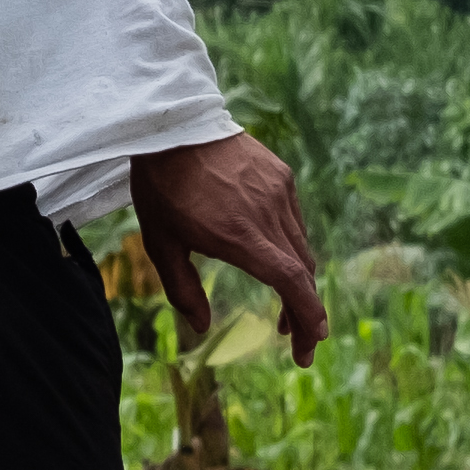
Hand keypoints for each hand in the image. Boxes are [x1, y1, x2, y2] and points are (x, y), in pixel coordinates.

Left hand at [132, 130, 325, 361]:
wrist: (173, 124)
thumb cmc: (161, 187)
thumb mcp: (159, 243)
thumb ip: (182, 289)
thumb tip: (202, 328)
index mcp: (239, 235)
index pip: (290, 281)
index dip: (307, 315)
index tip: (310, 345)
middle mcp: (267, 214)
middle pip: (303, 272)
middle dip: (305, 312)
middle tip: (299, 341)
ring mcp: (278, 192)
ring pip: (302, 247)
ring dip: (299, 282)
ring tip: (286, 306)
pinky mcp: (281, 176)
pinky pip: (296, 220)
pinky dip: (293, 247)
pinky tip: (276, 258)